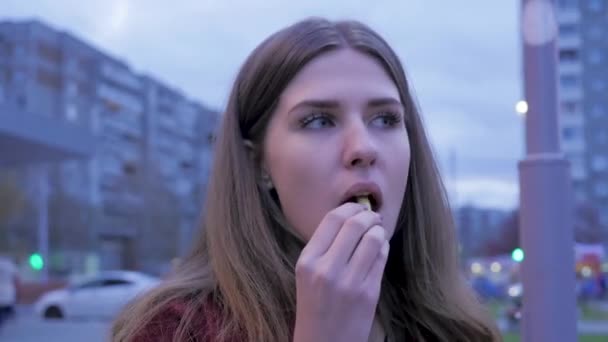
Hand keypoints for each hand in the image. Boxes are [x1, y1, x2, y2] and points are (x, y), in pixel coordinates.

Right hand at [292, 203, 389, 341]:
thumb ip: (324, 248)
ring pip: (373, 239)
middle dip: (368, 215)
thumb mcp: (307, 275)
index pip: (332, 219)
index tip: (356, 208)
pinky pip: (381, 258)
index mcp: (307, 261)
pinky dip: (383, 248)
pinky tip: (379, 249)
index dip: (349, 208)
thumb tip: (349, 218)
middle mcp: (326, 269)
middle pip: (354, 224)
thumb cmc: (316, 308)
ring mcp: (349, 282)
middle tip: (372, 216)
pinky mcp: (368, 293)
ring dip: (378, 230)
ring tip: (377, 231)